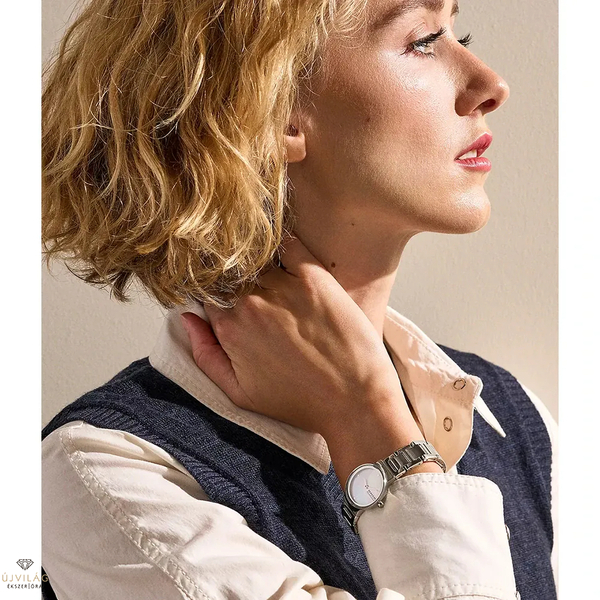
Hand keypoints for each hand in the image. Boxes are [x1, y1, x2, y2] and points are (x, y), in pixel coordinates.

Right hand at [180, 235, 416, 442]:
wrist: (354, 402)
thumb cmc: (300, 401)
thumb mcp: (239, 393)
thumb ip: (205, 355)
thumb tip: (187, 318)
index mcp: (231, 328)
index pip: (210, 293)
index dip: (218, 292)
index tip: (230, 293)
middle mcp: (252, 303)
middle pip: (232, 274)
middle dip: (236, 275)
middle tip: (254, 281)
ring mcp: (285, 289)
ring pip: (258, 259)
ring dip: (258, 258)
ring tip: (267, 263)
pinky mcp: (316, 279)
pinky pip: (290, 245)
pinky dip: (283, 240)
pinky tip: (283, 243)